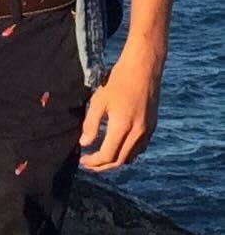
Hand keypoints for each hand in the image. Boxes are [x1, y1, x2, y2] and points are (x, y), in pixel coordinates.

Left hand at [78, 41, 163, 171]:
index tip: (82, 161)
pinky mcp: (152, 126)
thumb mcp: (99, 100)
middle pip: (120, 160)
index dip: (94, 162)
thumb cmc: (117, 80)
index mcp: (123, 126)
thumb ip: (91, 124)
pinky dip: (127, 153)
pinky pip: (139, 148)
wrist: (143, 68)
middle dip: (103, 166)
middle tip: (88, 164)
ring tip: (100, 158)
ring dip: (115, 161)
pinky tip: (116, 147)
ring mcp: (148, 131)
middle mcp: (138, 133)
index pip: (108, 155)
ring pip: (131, 156)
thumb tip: (84, 143)